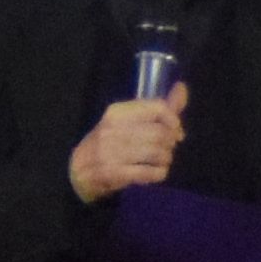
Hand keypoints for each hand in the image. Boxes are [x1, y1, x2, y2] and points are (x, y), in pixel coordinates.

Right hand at [70, 83, 186, 203]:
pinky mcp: (114, 174)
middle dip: (170, 143)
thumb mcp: (126, 120)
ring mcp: (112, 153)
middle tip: (168, 149)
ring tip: (162, 161)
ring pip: (157, 153)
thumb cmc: (108, 142)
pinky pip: (149, 172)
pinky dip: (159, 173)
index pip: (157, 108)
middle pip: (160, 133)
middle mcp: (114, 130)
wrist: (78, 171)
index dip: (174, 121)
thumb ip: (156, 108)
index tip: (177, 131)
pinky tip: (155, 172)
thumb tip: (182, 88)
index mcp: (117, 112)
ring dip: (166, 159)